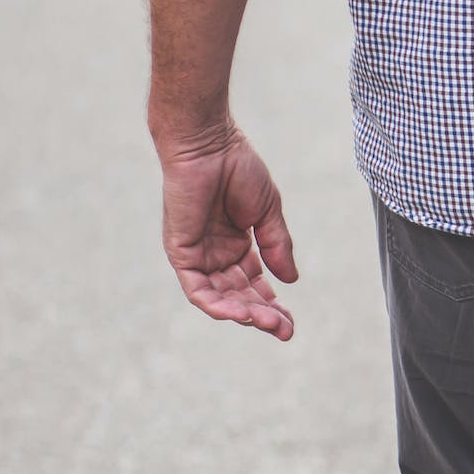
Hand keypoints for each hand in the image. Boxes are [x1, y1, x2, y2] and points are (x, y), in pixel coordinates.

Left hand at [155, 124, 297, 340]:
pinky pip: (196, 288)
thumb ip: (278, 246)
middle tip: (284, 329)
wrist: (209, 144)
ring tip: (267, 323)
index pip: (255, 284)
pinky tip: (239, 313)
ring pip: (219, 297)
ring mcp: (197, 254)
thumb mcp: (268, 212)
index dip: (273, 305)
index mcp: (237, 245)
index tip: (291, 323)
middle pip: (239, 295)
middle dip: (262, 315)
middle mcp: (216, 254)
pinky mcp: (180, 252)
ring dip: (242, 313)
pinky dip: (216, 304)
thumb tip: (292, 281)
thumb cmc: (238, 168)